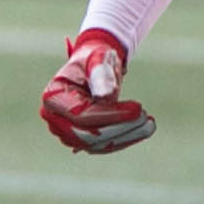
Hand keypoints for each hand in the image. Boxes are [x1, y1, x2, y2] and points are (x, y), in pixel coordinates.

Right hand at [39, 28, 153, 153]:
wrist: (94, 66)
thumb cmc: (95, 58)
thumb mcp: (99, 59)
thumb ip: (100, 74)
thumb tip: (105, 96)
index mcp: (53, 97)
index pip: (81, 115)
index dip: (110, 115)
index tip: (138, 109)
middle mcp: (54, 118)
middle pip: (87, 135)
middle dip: (120, 129)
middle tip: (148, 120)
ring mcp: (64, 131)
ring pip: (96, 144)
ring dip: (125, 136)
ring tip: (149, 124)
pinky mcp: (78, 139)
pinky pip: (101, 145)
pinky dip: (122, 140)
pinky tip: (141, 130)